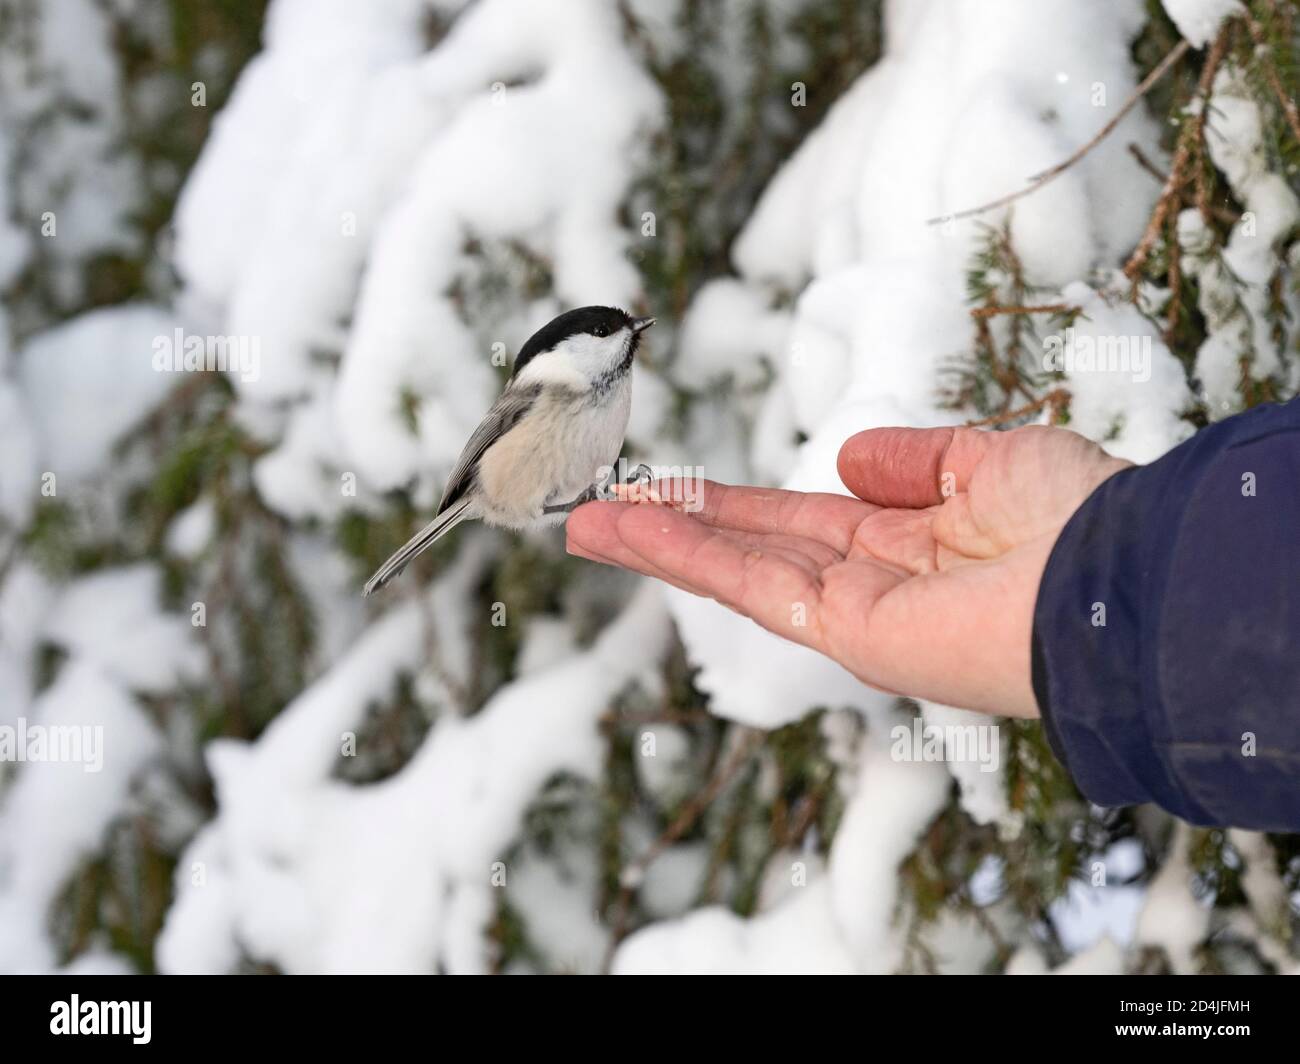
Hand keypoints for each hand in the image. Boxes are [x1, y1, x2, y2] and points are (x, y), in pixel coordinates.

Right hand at [566, 426, 1130, 717]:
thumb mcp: (990, 461)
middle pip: (748, 551)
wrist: (1119, 582)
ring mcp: (853, 616)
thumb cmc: (1077, 521)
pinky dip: (688, 558)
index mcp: (905, 546)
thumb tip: (847, 458)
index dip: (731, 506)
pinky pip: (752, 584)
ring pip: (734, 571)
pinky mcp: (848, 634)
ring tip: (586, 525)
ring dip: (657, 545)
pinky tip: (634, 533)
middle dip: (672, 531)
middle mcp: (870, 585)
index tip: (672, 488)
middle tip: (597, 512)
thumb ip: (915, 460)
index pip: (796, 524)